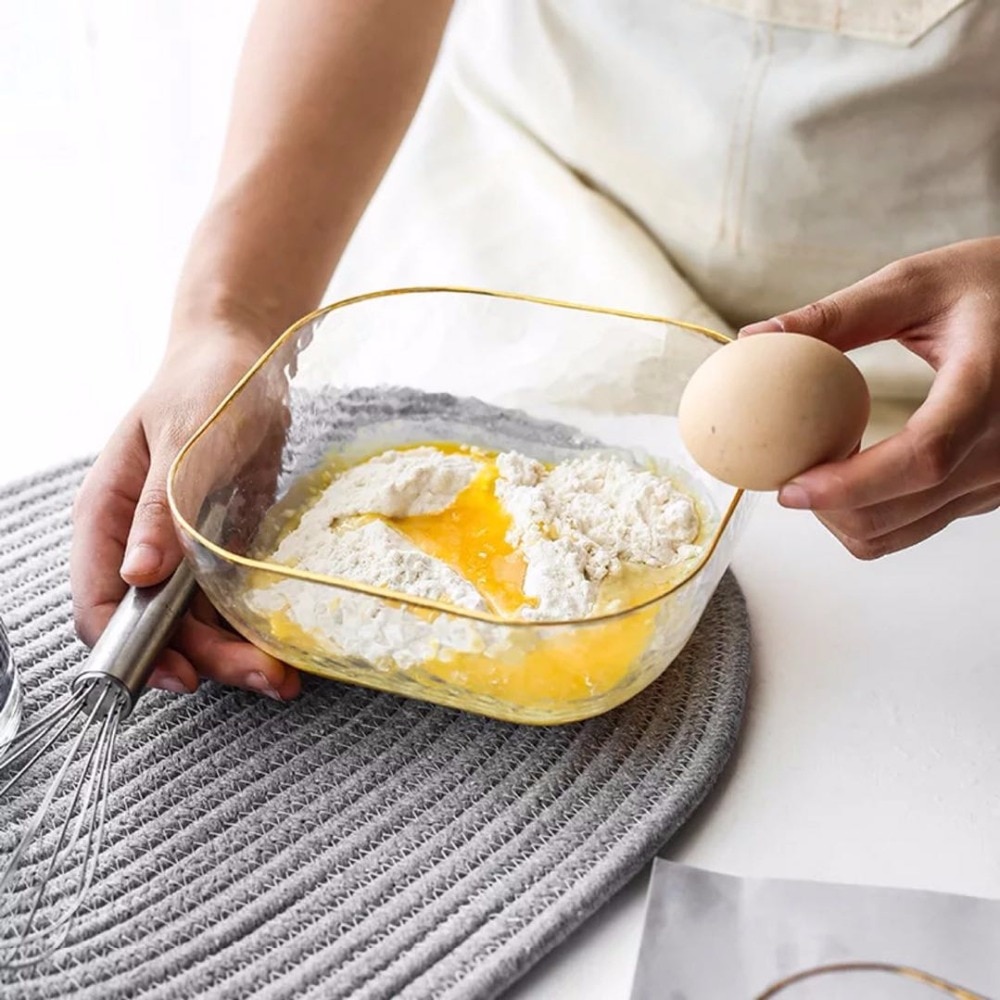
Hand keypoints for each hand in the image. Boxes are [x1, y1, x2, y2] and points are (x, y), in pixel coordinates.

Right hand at [70, 327, 301, 698]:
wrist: (250, 357)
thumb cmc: (205, 384)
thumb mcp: (184, 441)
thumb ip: (162, 507)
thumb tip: (138, 574)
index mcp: (108, 516)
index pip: (99, 601)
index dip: (130, 647)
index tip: (180, 674)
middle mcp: (141, 542)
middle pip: (155, 623)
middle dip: (203, 658)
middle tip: (260, 676)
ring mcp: (182, 548)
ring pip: (196, 621)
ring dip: (235, 651)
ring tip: (282, 675)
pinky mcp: (221, 546)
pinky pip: (229, 599)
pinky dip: (252, 624)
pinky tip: (282, 641)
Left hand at [740, 237, 999, 558]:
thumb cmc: (989, 284)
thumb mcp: (915, 283)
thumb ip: (836, 315)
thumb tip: (752, 338)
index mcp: (989, 387)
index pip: (922, 457)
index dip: (849, 484)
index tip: (789, 488)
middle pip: (900, 510)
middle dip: (828, 507)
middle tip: (783, 476)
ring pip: (902, 532)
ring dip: (843, 516)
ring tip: (815, 468)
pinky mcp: (989, 493)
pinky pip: (916, 525)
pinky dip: (870, 513)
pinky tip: (851, 469)